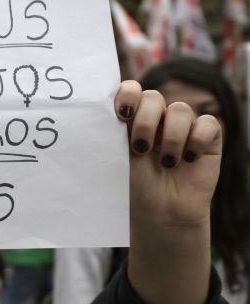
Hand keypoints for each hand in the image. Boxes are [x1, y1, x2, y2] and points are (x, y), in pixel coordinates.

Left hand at [115, 81, 221, 231]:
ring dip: (171, 138)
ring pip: (180, 110)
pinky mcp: (207, 138)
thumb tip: (95, 112)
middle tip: (141, 149)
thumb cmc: (131, 188)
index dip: (127, 95)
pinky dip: (197, 141)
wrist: (159, 214)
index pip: (130, 90)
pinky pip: (208, 124)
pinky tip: (188, 160)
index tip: (121, 114)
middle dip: (145, 122)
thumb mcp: (114, 159)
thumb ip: (109, 133)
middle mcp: (156, 119)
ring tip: (166, 164)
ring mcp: (182, 127)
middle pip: (153, 97)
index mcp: (130, 120)